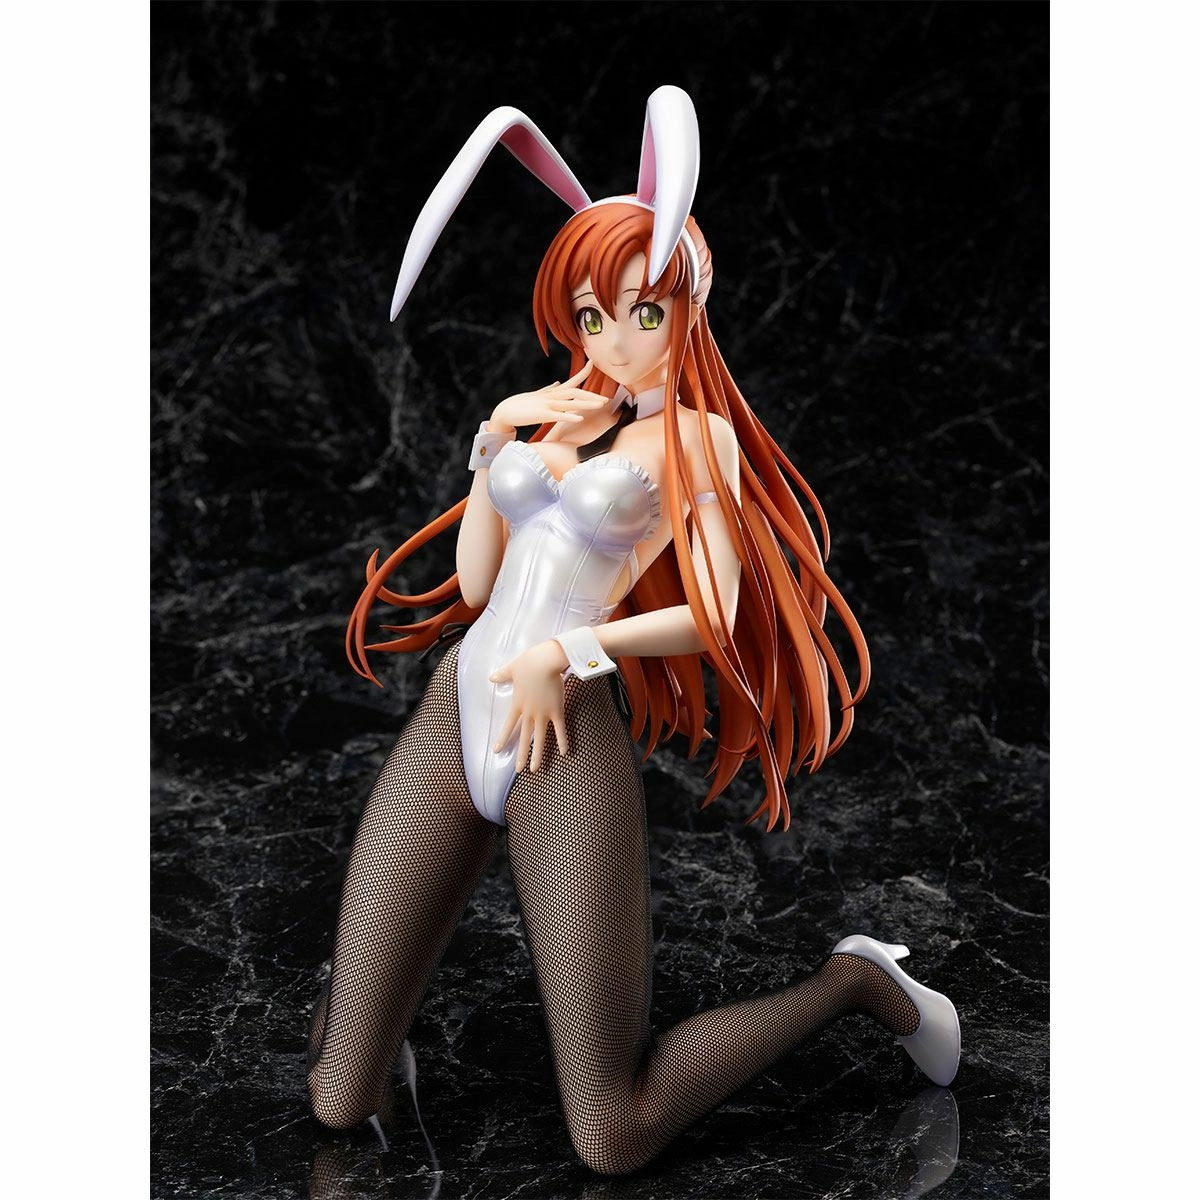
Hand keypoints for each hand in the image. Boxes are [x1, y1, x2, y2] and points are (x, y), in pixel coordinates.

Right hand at [488, 363, 609, 432]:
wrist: (505, 411)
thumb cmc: (521, 405)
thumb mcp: (537, 395)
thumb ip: (548, 390)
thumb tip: (557, 383)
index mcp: (552, 392)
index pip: (572, 381)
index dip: (583, 372)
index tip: (593, 362)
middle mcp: (552, 396)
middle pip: (576, 393)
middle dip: (592, 396)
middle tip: (606, 399)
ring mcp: (547, 404)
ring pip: (571, 403)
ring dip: (586, 404)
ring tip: (600, 405)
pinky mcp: (542, 415)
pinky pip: (558, 415)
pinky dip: (569, 416)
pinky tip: (580, 418)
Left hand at [489, 640, 570, 771]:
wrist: (547, 660)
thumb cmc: (529, 662)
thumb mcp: (512, 668)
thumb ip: (502, 675)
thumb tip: (491, 677)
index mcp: (518, 704)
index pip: (508, 725)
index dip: (503, 739)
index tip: (497, 751)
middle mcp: (530, 712)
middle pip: (524, 738)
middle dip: (521, 755)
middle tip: (518, 770)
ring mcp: (544, 713)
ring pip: (540, 738)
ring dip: (538, 755)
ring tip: (535, 769)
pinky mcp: (557, 710)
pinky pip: (560, 729)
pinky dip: (563, 740)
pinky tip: (565, 753)